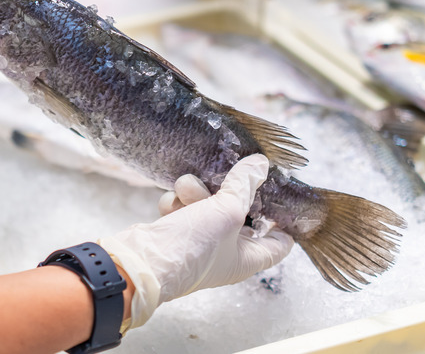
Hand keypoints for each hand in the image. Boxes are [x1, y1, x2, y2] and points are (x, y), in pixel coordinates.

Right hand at [99, 154, 293, 329]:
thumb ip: (244, 185)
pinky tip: (170, 207)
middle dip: (228, 193)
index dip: (283, 219)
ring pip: (207, 206)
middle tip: (222, 178)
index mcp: (248, 258)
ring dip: (196, 193)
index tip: (280, 192)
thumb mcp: (226, 211)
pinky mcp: (176, 234)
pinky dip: (177, 204)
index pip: (279, 241)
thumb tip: (260, 164)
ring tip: (187, 190)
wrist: (141, 260)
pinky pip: (184, 209)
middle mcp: (226, 253)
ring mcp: (200, 243)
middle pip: (240, 214)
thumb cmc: (191, 248)